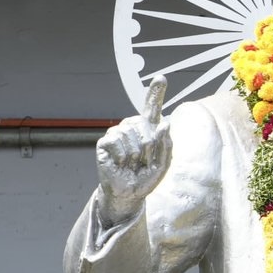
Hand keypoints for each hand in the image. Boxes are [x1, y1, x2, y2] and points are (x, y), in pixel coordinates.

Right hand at [97, 77, 171, 225]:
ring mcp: (118, 132)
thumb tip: (164, 124)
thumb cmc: (146, 177)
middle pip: (146, 126)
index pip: (152, 108)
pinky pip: (116, 141)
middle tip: (143, 161)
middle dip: (149, 147)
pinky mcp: (105, 141)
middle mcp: (132, 127)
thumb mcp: (163, 163)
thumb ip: (167, 144)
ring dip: (135, 154)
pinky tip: (120, 163)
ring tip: (131, 163)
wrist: (129, 193)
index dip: (155, 93)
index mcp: (149, 129)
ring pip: (131, 134)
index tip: (160, 78)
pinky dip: (122, 156)